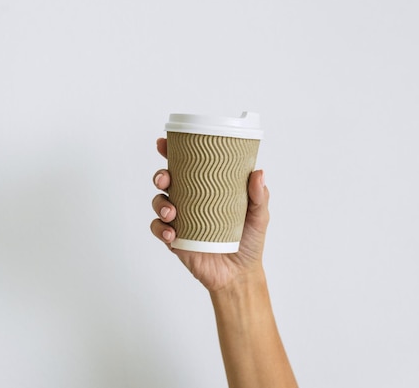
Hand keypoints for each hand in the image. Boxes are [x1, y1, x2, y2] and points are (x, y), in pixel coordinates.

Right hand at [150, 138, 269, 292]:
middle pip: (167, 181)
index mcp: (207, 189)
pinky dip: (160, 229)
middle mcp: (190, 201)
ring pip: (159, 202)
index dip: (172, 152)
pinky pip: (159, 229)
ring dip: (159, 203)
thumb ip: (259, 196)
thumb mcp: (259, 216)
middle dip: (160, 175)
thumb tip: (258, 173)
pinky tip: (171, 234)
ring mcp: (180, 220)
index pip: (187, 166)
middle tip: (165, 179)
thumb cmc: (249, 242)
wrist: (240, 275)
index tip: (164, 143)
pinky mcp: (175, 240)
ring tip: (172, 213)